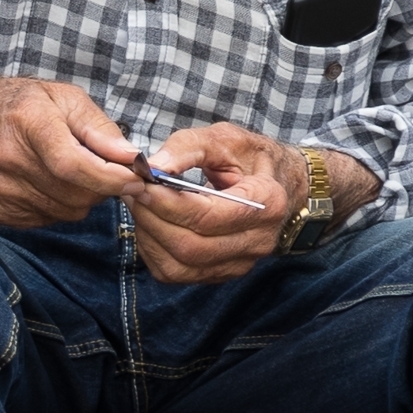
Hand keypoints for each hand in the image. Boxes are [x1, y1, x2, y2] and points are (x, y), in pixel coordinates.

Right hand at [0, 76, 146, 227]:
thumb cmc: (17, 106)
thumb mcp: (61, 98)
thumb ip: (99, 127)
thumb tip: (131, 156)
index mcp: (28, 121)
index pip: (73, 164)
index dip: (110, 177)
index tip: (136, 179)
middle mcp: (8, 158)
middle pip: (75, 192)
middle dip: (102, 186)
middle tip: (104, 169)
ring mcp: (0, 189)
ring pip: (67, 211)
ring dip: (82, 197)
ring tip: (71, 172)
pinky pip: (48, 219)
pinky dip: (59, 205)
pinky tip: (47, 183)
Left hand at [132, 122, 292, 286]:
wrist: (279, 184)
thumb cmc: (249, 158)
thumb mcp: (225, 139)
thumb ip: (188, 147)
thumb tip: (153, 166)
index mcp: (268, 202)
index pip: (209, 216)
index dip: (167, 203)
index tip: (141, 184)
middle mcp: (259, 240)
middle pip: (191, 246)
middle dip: (152, 219)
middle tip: (133, 192)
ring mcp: (242, 263)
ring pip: (180, 266)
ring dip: (149, 236)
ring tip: (139, 205)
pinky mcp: (223, 273)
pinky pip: (176, 274)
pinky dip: (153, 251)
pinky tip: (151, 224)